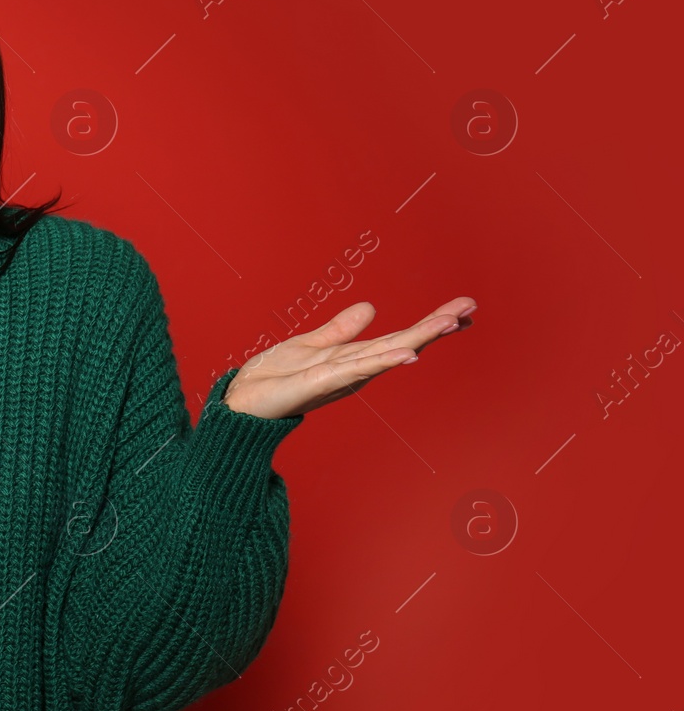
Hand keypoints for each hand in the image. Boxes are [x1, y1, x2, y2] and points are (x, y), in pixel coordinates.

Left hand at [221, 298, 476, 419]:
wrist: (241, 404)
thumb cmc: (273, 378)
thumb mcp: (309, 344)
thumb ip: (340, 330)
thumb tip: (371, 308)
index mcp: (352, 358)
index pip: (397, 337)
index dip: (429, 323)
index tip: (463, 307)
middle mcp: (352, 370)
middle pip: (401, 344)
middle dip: (435, 326)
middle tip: (469, 308)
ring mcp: (339, 378)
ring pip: (385, 354)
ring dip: (418, 339)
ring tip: (448, 324)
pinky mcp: (318, 383)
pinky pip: (355, 370)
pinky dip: (381, 361)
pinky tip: (406, 354)